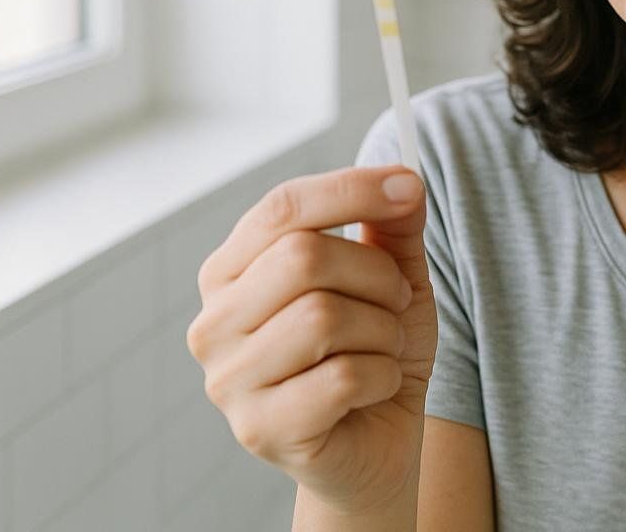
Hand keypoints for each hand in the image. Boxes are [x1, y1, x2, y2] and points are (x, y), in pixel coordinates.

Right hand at [185, 164, 437, 513]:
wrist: (375, 446)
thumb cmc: (372, 352)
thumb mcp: (392, 278)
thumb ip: (392, 226)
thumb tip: (406, 180)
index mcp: (233, 270)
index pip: (282, 208)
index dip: (350, 189)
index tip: (410, 184)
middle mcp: (216, 321)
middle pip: (302, 257)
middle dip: (376, 275)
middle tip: (398, 302)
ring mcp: (229, 378)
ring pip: (323, 317)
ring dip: (383, 330)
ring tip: (384, 348)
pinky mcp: (259, 428)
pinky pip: (342, 378)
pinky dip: (382, 376)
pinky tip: (375, 388)